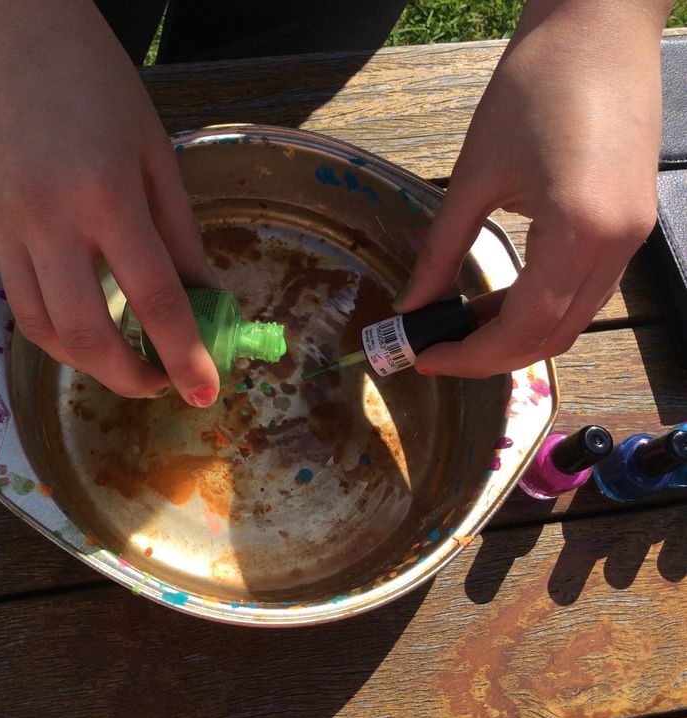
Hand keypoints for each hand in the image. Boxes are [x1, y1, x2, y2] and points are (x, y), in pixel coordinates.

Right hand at [0, 1, 220, 405]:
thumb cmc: (89, 73)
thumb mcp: (152, 145)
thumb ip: (178, 228)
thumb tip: (204, 293)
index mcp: (105, 192)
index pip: (155, 297)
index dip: (185, 354)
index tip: (205, 391)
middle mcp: (43, 217)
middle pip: (83, 335)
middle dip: (126, 376)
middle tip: (154, 382)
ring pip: (35, 324)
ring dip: (80, 356)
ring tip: (113, 353)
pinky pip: (6, 278)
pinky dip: (45, 298)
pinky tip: (66, 282)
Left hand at [394, 0, 670, 376]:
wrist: (598, 24)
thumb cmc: (533, 87)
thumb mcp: (473, 176)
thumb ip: (440, 250)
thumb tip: (411, 304)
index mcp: (580, 233)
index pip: (524, 327)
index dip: (470, 355)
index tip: (423, 357)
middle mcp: (617, 246)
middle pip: (554, 334)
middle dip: (491, 354)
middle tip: (437, 348)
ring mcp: (632, 236)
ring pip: (573, 316)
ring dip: (516, 330)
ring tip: (459, 323)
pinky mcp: (630, 222)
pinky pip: (585, 287)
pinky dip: (541, 302)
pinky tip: (500, 296)